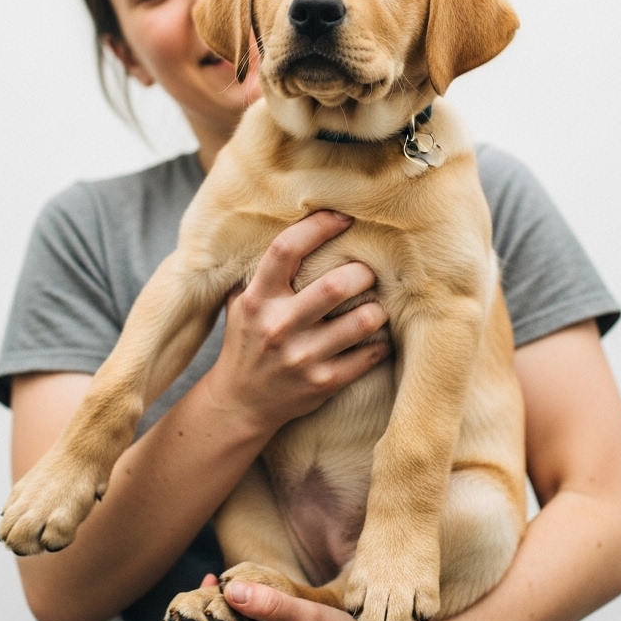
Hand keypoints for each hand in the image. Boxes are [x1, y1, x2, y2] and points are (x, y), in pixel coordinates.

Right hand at [207, 211, 390, 438]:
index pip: (287, 249)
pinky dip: (381, 342)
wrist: (240, 402)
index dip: (319, 226)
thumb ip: (265, 270)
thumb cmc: (248, 341)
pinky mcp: (323, 383)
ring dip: (377, 309)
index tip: (343, 217)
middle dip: (362, 272)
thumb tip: (299, 222)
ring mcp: (302, 357)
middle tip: (367, 272)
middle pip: (336, 286)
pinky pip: (370, 355)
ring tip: (376, 305)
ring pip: (362, 321)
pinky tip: (376, 337)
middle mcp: (278, 326)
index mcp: (257, 299)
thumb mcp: (243, 302)